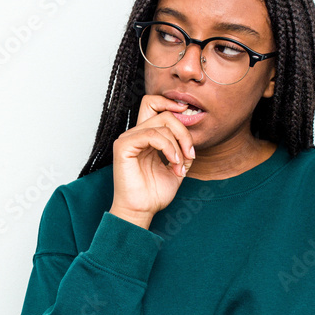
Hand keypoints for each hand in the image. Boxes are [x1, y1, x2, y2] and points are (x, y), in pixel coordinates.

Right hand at [109, 95, 195, 226]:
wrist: (141, 211)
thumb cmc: (154, 194)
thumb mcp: (177, 169)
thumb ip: (183, 151)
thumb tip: (191, 140)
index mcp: (145, 137)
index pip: (155, 105)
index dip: (171, 103)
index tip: (188, 113)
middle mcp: (135, 134)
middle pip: (163, 112)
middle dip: (183, 130)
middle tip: (190, 154)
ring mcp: (128, 139)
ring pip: (161, 124)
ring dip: (178, 145)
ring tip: (180, 165)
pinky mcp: (123, 146)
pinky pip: (152, 135)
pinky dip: (168, 147)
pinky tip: (173, 162)